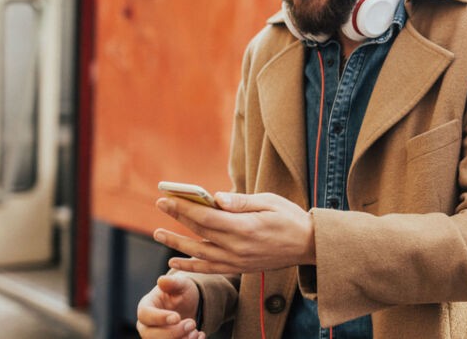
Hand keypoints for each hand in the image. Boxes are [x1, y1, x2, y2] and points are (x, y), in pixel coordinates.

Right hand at [136, 275, 203, 337]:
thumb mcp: (180, 284)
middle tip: (191, 324)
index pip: (145, 315)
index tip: (177, 317)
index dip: (160, 318)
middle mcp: (146, 325)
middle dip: (172, 332)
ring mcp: (155, 336)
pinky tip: (200, 335)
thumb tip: (162, 280)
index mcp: (146, 307)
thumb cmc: (180, 292)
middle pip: (150, 335)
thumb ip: (172, 282)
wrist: (188, 304)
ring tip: (196, 331)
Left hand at [153, 192, 314, 274]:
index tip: (168, 197)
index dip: (184, 207)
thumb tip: (215, 197)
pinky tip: (175, 262)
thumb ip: (241, 201)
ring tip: (158, 233)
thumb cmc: (290, 218)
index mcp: (245, 227)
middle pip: (200, 231)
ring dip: (176, 243)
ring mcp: (237, 260)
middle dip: (177, 217)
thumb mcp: (269, 201)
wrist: (308, 246)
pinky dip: (190, 266)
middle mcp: (238, 247)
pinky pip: (209, 269)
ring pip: (199, 253)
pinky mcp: (238, 268)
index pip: (206, 216)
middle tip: (161, 204)